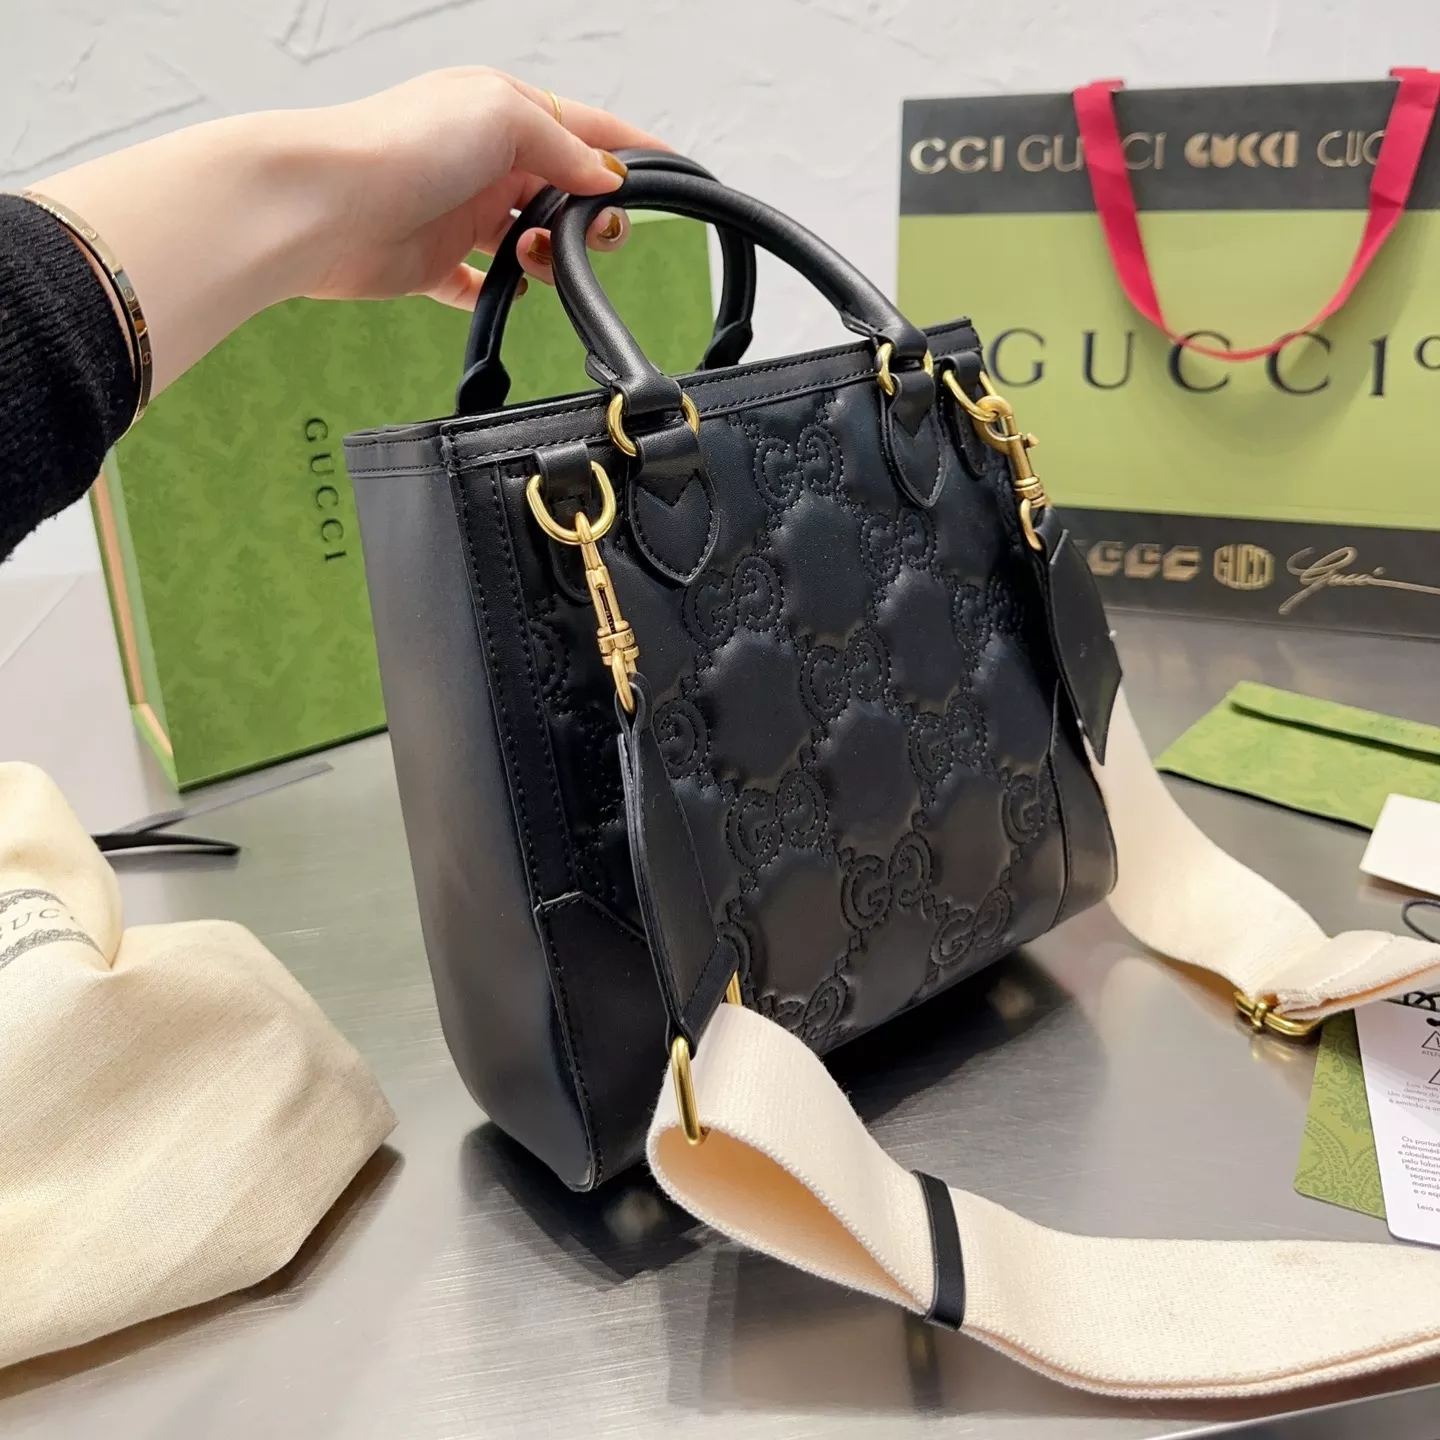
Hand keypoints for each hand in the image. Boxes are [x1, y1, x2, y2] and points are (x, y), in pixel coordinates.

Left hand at [36, 68, 663, 392]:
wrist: (324, 205)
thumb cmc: (398, 145)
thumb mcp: (503, 115)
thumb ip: (564, 145)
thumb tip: (607, 175)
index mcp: (503, 112)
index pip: (588, 129)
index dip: (634, 152)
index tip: (675, 178)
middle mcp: (483, 160)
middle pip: (566, 193)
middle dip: (590, 219)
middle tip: (587, 238)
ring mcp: (460, 213)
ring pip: (532, 242)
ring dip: (547, 258)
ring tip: (530, 260)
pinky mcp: (433, 262)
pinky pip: (480, 284)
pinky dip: (498, 293)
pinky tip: (504, 293)